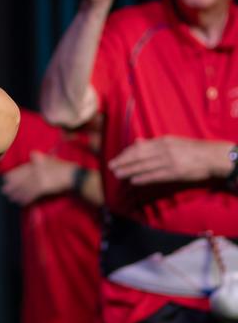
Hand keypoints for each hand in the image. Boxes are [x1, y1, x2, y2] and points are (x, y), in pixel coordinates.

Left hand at [1, 152, 75, 205]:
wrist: (73, 176)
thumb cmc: (63, 167)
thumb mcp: (51, 159)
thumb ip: (40, 158)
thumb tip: (32, 154)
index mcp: (36, 163)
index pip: (21, 169)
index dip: (13, 175)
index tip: (5, 179)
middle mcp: (35, 171)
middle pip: (21, 180)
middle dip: (12, 186)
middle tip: (4, 191)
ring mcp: (39, 179)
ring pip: (24, 188)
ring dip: (17, 194)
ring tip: (10, 198)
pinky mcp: (43, 188)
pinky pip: (32, 195)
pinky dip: (26, 199)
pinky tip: (21, 202)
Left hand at [109, 136, 229, 185]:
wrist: (211, 156)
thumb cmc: (190, 149)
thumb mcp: (172, 141)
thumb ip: (153, 143)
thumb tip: (137, 142)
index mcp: (162, 141)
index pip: (139, 147)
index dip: (125, 154)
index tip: (116, 158)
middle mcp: (164, 150)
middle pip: (138, 156)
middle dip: (123, 162)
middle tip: (111, 167)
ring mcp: (169, 161)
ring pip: (144, 166)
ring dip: (129, 170)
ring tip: (118, 174)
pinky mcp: (175, 172)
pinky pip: (156, 176)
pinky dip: (143, 178)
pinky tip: (133, 181)